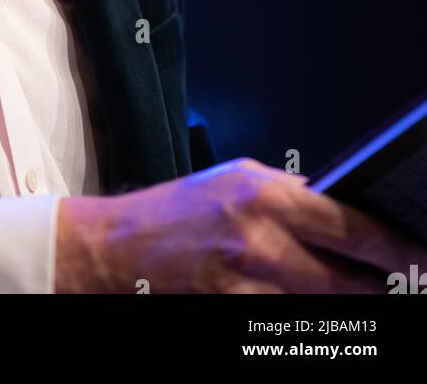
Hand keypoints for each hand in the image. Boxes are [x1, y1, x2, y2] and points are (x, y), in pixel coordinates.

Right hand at [55, 157, 425, 293]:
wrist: (116, 250)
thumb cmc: (177, 212)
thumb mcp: (236, 183)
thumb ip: (292, 197)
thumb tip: (346, 215)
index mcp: (264, 194)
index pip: (352, 227)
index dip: (396, 250)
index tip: (422, 259)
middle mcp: (258, 241)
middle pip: (348, 280)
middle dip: (381, 289)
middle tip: (404, 288)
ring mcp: (244, 288)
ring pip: (322, 313)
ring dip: (341, 310)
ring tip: (352, 298)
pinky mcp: (230, 319)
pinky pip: (285, 330)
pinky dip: (300, 324)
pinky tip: (298, 310)